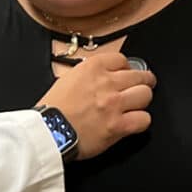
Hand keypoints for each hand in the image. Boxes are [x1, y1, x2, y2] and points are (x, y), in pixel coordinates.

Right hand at [36, 52, 155, 159]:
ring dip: (142, 101)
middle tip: (144, 86)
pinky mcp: (118, 125)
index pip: (121, 59)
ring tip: (138, 105)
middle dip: (143, 82)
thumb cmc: (52, 110)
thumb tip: (100, 78)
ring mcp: (114, 104)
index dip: (126, 67)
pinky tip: (134, 122)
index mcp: (92, 68)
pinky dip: (141, 121)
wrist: (47, 131)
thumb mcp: (66, 80)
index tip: (125, 73)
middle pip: (140, 76)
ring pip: (145, 95)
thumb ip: (87, 76)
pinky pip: (144, 119)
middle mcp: (106, 83)